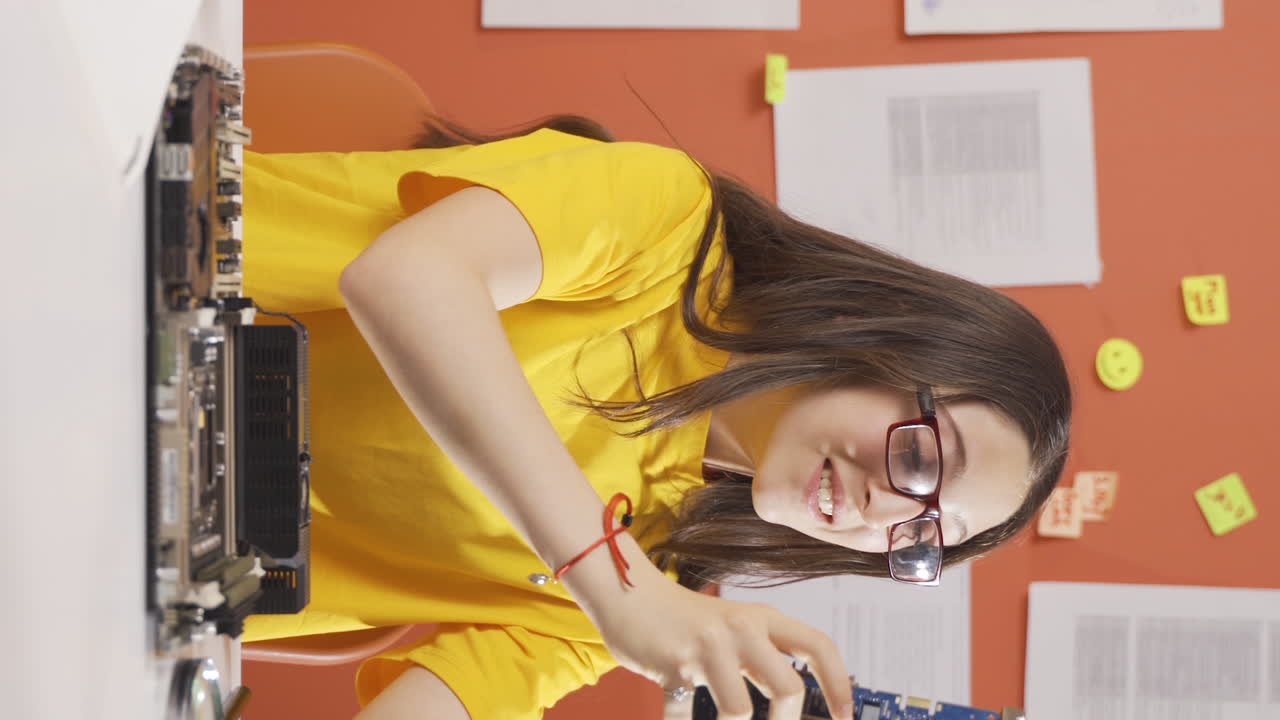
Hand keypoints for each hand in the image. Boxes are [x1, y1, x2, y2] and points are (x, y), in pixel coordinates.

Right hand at [588, 565, 853, 719]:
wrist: (630, 595)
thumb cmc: (683, 620)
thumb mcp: (732, 627)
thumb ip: (760, 655)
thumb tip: (791, 699)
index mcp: (762, 619)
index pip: (818, 645)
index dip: (838, 684)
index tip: (846, 715)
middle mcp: (741, 628)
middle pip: (788, 687)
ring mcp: (708, 645)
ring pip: (740, 709)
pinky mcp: (675, 662)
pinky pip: (687, 711)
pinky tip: (681, 714)